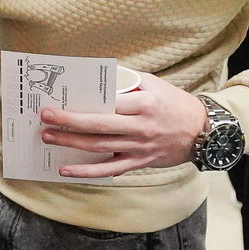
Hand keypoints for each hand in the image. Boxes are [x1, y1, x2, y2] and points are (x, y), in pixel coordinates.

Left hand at [39, 72, 205, 178]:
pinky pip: (109, 169)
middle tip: (45, 118)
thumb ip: (126, 81)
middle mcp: (140, 127)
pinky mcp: (139, 162)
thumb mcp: (154, 85)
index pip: (107, 103)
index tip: (58, 99)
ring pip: (99, 147)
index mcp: (144, 104)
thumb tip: (96, 78)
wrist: (203, 133)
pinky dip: (86, 172)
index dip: (81, 103)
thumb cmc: (175, 104)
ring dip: (71, 143)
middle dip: (69, 122)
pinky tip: (67, 170)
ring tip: (48, 138)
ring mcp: (139, 147)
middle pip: (98, 126)